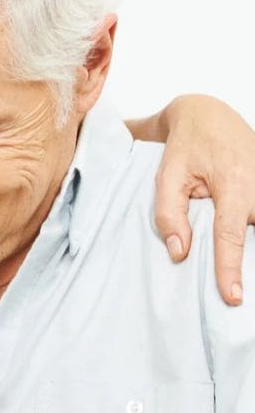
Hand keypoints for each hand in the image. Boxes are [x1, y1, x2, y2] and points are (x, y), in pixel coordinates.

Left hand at [151, 94, 254, 304]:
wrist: (209, 115)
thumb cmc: (185, 146)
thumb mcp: (166, 175)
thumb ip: (169, 213)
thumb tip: (179, 252)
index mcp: (233, 183)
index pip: (231, 234)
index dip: (230, 268)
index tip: (232, 296)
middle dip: (250, 265)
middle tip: (236, 297)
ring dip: (251, 251)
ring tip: (239, 280)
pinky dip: (252, 237)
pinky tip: (247, 259)